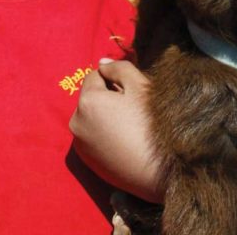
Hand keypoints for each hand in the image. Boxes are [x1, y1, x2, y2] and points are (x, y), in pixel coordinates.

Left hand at [69, 59, 162, 203]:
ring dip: (106, 116)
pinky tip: (126, 142)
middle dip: (108, 97)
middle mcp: (76, 123)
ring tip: (131, 126)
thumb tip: (102, 62)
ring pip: (92, 118)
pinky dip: (105, 135)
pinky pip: (93, 138)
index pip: (96, 75)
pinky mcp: (88, 163)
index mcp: (87, 102)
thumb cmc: (152, 125)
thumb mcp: (140, 86)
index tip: (133, 90)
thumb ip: (119, 67)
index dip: (115, 78)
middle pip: (92, 98)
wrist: (160, 173)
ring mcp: (81, 145)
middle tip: (134, 108)